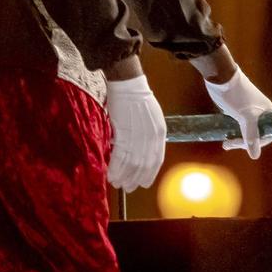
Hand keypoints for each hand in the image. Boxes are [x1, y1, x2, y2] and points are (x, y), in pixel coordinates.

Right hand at [104, 74, 166, 191]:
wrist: (128, 84)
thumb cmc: (136, 96)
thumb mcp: (150, 117)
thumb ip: (147, 133)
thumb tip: (137, 147)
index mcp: (160, 134)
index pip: (156, 160)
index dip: (149, 173)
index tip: (143, 183)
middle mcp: (153, 138)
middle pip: (145, 165)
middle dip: (135, 178)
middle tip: (127, 187)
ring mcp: (140, 137)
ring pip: (133, 163)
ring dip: (124, 176)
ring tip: (117, 183)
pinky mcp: (125, 134)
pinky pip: (121, 156)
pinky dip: (116, 167)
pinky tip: (111, 174)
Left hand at [206, 68, 271, 157]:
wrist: (219, 75)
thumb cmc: (235, 95)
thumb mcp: (245, 116)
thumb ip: (251, 135)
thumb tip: (255, 156)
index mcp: (267, 112)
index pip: (267, 135)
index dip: (257, 143)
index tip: (244, 146)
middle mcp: (260, 112)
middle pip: (255, 133)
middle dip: (243, 142)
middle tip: (227, 145)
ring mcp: (247, 110)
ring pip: (245, 129)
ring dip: (236, 138)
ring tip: (225, 144)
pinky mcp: (236, 108)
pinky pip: (237, 124)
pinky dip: (232, 131)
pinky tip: (224, 137)